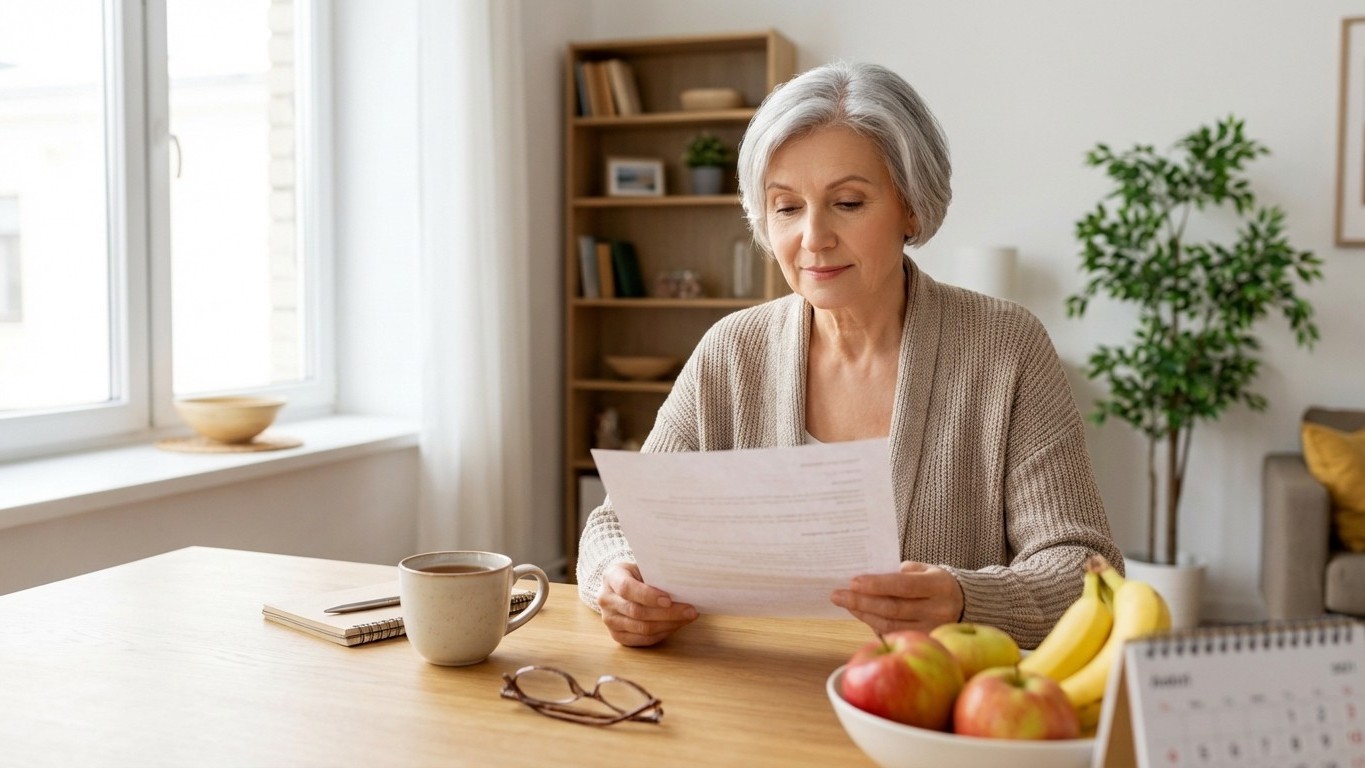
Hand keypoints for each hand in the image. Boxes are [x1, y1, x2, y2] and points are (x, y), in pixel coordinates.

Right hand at [595, 562, 697, 646]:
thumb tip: (684, 587)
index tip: (669, 599)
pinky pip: (642, 639)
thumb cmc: (637, 574)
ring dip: (669, 624)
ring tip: (687, 618)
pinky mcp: (617, 635)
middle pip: (637, 612)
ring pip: (642, 628)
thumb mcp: (643, 567)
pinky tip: (676, 625)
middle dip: (668, 613)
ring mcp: (609, 620)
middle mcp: (606, 600)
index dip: (648, 595)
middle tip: (690, 610)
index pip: (627, 588)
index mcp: (611, 577)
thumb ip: (657, 575)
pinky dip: (662, 633)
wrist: (619, 586)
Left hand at [830, 561, 963, 634]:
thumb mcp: (926, 569)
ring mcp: (932, 629)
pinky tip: (861, 614)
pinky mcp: (925, 642)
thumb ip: (901, 572)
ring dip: (864, 613)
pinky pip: (894, 634)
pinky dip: (874, 624)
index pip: (903, 586)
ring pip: (890, 624)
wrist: (968, 604)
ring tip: (845, 603)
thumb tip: (869, 576)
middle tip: (838, 595)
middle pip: (893, 608)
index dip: (877, 585)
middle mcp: (938, 610)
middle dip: (862, 601)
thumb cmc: (938, 583)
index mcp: (939, 586)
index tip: (853, 581)